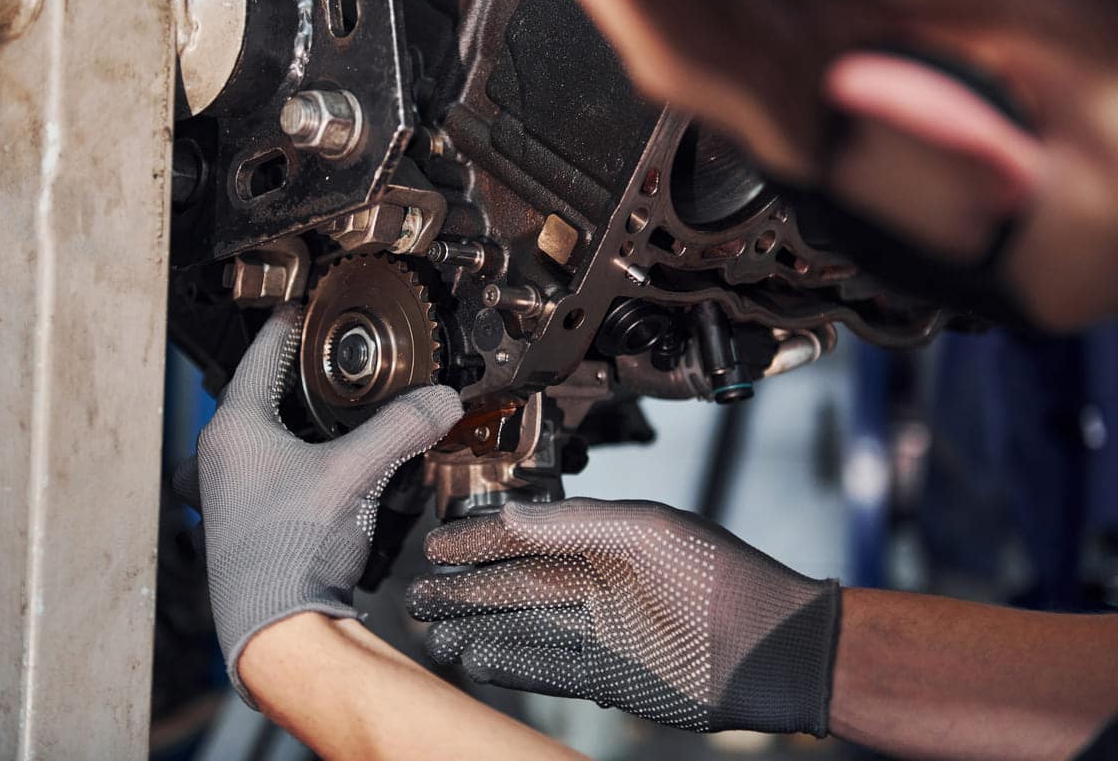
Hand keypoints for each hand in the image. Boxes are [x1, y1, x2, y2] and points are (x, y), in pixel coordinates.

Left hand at [195, 304, 462, 702]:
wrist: (277, 632)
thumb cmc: (289, 555)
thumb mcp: (355, 475)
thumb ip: (401, 429)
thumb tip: (439, 400)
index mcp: (234, 431)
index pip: (262, 353)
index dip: (289, 323)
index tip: (308, 307)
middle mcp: (221, 458)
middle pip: (260, 391)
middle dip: (297, 371)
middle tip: (331, 355)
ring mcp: (228, 493)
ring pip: (264, 434)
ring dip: (297, 417)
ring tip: (335, 407)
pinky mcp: (246, 522)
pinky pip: (271, 468)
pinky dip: (298, 454)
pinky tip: (329, 465)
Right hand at [406, 498, 840, 734]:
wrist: (773, 648)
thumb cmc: (723, 578)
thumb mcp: (648, 532)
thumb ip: (577, 523)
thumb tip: (513, 515)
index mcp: (607, 539)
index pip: (528, 535)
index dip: (481, 539)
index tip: (439, 542)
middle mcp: (599, 581)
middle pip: (516, 583)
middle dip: (466, 587)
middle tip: (418, 591)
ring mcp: (602, 630)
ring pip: (524, 627)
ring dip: (478, 628)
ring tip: (433, 631)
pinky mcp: (610, 676)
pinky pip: (547, 668)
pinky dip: (510, 664)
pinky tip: (476, 658)